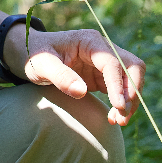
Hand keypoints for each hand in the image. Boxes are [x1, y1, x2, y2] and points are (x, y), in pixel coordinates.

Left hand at [4, 26, 144, 126]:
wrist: (29, 53)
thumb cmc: (34, 55)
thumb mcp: (41, 65)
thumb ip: (60, 76)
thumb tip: (82, 91)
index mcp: (89, 41)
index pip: (113, 62)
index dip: (118, 85)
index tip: (118, 106)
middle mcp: (102, 48)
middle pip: (132, 66)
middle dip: (132, 91)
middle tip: (122, 115)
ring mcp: (104, 62)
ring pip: (131, 78)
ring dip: (130, 99)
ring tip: (118, 121)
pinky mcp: (102, 76)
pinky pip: (121, 88)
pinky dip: (122, 103)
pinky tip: (113, 118)